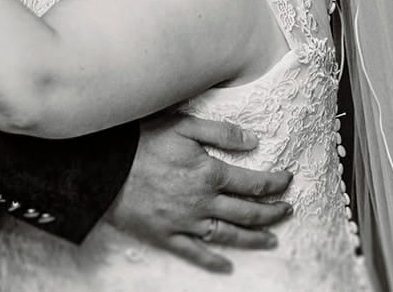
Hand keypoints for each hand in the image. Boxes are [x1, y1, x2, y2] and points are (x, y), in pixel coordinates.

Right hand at [105, 113, 291, 273]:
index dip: (275, 183)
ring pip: (228, 235)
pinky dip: (212, 262)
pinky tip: (227, 267)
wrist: (105, 169)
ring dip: (253, 238)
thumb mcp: (184, 126)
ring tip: (271, 239)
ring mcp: (185, 223)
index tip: (287, 180)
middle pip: (247, 212)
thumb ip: (221, 132)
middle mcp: (203, 203)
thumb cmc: (142, 142)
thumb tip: (254, 141)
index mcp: (210, 174)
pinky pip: (194, 253)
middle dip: (272, 212)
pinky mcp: (166, 236)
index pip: (253, 183)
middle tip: (287, 211)